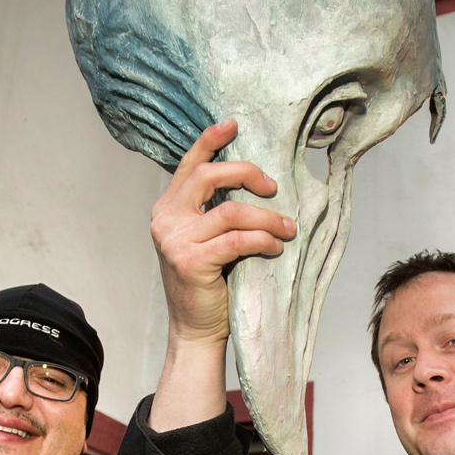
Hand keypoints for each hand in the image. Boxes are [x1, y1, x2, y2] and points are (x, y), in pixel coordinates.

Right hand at [147, 120, 294, 431]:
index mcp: (167, 208)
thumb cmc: (209, 283)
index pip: (188, 165)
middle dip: (246, 173)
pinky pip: (237, 239)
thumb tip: (257, 179)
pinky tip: (276, 246)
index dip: (209, 141)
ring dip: (267, 216)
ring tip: (288, 227)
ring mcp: (175, 241)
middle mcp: (165, 220)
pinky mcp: (190, 262)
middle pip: (208, 176)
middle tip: (273, 186)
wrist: (196, 329)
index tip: (233, 125)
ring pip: (230, 211)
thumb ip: (214, 210)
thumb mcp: (206, 238)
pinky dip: (263, 239)